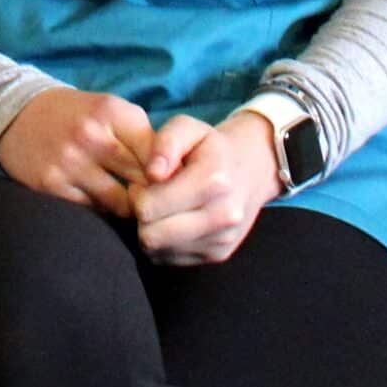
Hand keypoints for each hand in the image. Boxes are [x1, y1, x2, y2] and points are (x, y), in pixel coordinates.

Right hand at [0, 87, 156, 213]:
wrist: (17, 114)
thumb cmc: (77, 115)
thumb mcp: (111, 110)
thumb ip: (143, 137)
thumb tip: (176, 178)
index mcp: (111, 112)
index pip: (157, 155)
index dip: (168, 175)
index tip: (169, 183)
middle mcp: (90, 136)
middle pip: (141, 181)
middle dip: (151, 194)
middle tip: (155, 200)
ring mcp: (68, 163)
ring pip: (120, 204)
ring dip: (128, 207)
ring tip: (129, 204)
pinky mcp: (51, 185)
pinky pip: (92, 212)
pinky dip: (100, 211)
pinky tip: (99, 201)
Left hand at [131, 111, 281, 264]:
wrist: (250, 170)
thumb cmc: (210, 147)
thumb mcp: (188, 127)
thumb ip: (166, 143)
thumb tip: (153, 173)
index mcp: (212, 181)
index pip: (148, 207)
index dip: (136, 193)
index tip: (144, 182)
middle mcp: (222, 215)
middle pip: (151, 236)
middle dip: (141, 216)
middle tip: (149, 197)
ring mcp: (221, 240)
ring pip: (159, 251)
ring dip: (152, 231)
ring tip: (162, 208)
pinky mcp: (218, 255)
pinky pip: (172, 259)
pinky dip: (165, 243)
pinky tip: (174, 221)